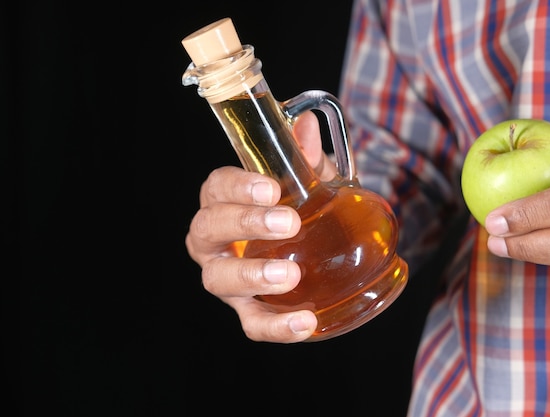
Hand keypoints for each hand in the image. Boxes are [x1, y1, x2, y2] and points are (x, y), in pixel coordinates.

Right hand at [185, 111, 335, 342]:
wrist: (316, 247)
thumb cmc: (301, 207)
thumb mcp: (310, 181)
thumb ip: (306, 160)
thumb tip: (305, 128)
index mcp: (225, 201)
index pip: (216, 188)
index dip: (238, 187)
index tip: (271, 188)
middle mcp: (215, 240)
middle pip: (208, 229)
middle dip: (245, 223)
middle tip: (288, 223)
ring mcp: (227, 277)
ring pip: (218, 279)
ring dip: (251, 275)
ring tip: (290, 275)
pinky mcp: (248, 310)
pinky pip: (252, 323)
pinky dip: (275, 326)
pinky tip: (306, 322)